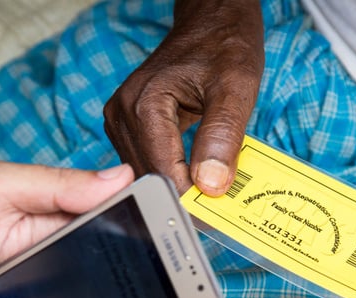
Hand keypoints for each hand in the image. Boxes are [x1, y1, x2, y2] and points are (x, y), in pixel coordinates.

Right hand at [103, 0, 263, 195]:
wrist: (211, 21)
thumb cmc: (225, 45)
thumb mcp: (236, 87)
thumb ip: (222, 136)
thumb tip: (211, 185)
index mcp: (143, 104)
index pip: (162, 173)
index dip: (190, 200)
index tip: (216, 219)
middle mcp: (122, 114)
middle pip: (149, 178)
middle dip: (183, 196)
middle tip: (216, 212)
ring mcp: (120, 120)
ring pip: (146, 174)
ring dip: (176, 187)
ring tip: (207, 193)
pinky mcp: (127, 125)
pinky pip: (146, 161)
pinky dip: (170, 173)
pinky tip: (193, 175)